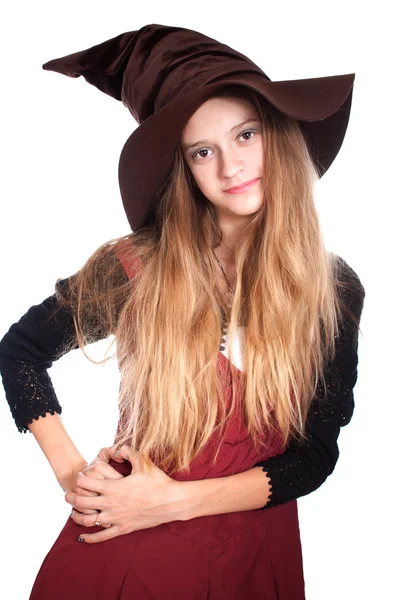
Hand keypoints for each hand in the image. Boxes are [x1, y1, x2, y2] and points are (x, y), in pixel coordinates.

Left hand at [65, 444, 185, 543]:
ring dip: (76, 517)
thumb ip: (129, 452)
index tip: (79, 476)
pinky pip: (102, 536)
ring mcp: (116, 518)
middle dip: (72, 497)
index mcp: (114, 487)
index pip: (87, 483)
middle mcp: (111, 504)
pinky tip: (82, 537)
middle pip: (82, 502)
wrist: (172, 502)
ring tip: (72, 512)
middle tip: (67, 494)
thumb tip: (118, 447)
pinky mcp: (123, 529)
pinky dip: (90, 538)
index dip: (79, 479)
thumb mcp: (143, 462)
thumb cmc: (158, 482)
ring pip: (88, 521)